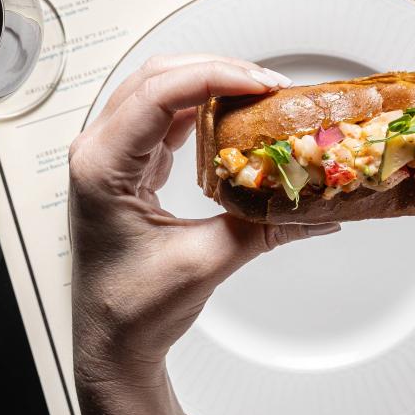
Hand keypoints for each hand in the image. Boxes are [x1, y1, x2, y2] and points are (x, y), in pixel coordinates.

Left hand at [69, 55, 332, 389]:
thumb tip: (316, 211)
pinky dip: (201, 108)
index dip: (214, 78)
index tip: (261, 84)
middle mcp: (98, 152)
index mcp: (102, 168)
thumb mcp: (204, 262)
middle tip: (270, 86)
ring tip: (259, 95)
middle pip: (157, 78)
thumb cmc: (131, 309)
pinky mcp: (128, 165)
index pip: (157, 95)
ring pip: (159, 90)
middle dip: (217, 71)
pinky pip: (163, 117)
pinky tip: (235, 116)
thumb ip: (262, 228)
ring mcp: (110, 155)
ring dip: (209, 84)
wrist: (110, 343)